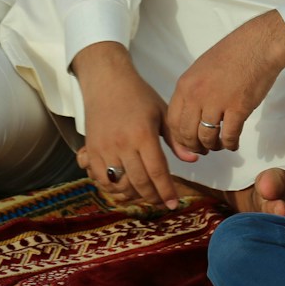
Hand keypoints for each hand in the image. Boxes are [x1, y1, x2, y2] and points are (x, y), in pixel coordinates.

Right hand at [74, 42, 181, 208]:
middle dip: (153, 197)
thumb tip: (193, 160)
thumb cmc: (139, 96)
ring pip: (119, 184)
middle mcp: (122, 144)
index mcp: (143, 135)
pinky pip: (100, 179)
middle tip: (162, 203)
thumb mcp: (162, 113)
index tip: (174, 203)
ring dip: (134, 195)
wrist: (107, 82)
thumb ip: (176, 139)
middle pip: (139, 182)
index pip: (157, 171)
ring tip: (146, 196)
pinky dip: (112, 187)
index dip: (166, 191)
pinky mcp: (91, 150)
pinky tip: (124, 187)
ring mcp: (104, 149)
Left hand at [165, 11, 284, 157]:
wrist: (258, 44)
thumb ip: (193, 90)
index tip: (187, 142)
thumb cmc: (233, 53)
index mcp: (185, 85)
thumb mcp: (201, 68)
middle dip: (194, 146)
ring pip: (207, 138)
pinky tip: (234, 144)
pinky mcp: (238, 108)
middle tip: (203, 149)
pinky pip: (230, 136)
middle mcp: (197, 95)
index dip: (179, 137)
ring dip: (213, 146)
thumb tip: (191, 113)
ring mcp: (217, 102)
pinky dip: (231, 144)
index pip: (173, 121)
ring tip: (220, 145)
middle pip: (187, 133)